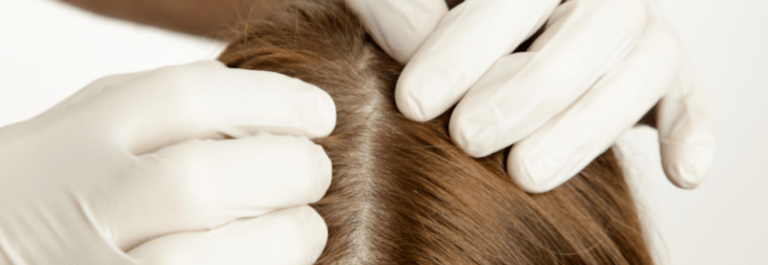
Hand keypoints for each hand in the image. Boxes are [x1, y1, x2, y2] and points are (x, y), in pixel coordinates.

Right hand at [0, 60, 334, 263]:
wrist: (9, 250)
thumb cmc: (57, 192)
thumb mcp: (83, 133)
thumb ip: (153, 113)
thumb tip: (267, 104)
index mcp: (71, 143)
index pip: (183, 100)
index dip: (272, 101)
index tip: (319, 112)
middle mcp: (72, 210)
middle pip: (198, 181)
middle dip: (282, 172)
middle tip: (314, 170)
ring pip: (199, 260)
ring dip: (279, 241)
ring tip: (303, 226)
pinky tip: (270, 257)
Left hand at [347, 0, 714, 192]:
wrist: (510, 37)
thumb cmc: (452, 17)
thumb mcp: (422, 2)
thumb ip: (405, 11)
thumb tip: (409, 53)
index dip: (464, 46)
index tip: (414, 101)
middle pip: (587, 30)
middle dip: (525, 91)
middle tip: (466, 137)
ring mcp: (639, 30)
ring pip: (640, 70)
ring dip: (585, 128)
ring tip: (524, 174)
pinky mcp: (668, 76)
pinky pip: (691, 98)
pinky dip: (693, 132)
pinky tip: (680, 172)